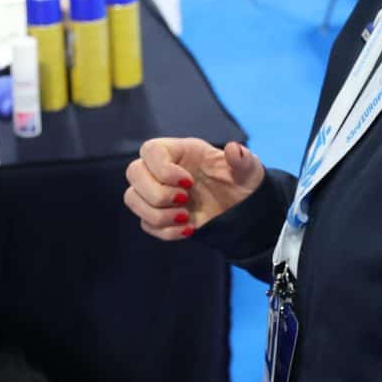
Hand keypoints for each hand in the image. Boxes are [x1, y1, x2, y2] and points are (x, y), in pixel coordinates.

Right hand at [125, 138, 264, 239]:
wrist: (243, 211)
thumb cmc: (243, 183)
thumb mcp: (248, 170)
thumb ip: (242, 159)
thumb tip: (233, 149)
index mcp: (180, 151)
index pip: (150, 150)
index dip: (162, 169)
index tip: (189, 183)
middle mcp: (162, 170)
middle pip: (133, 173)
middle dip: (156, 193)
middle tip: (185, 200)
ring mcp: (158, 193)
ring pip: (132, 199)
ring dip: (157, 214)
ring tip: (186, 217)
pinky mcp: (159, 216)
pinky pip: (146, 224)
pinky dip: (165, 231)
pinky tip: (189, 229)